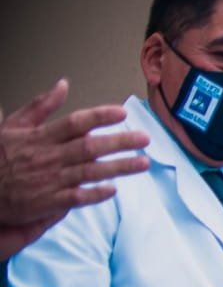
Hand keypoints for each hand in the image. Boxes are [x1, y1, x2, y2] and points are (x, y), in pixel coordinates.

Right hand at [0, 79, 150, 260]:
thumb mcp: (13, 125)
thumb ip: (41, 106)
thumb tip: (63, 85)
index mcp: (40, 137)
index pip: (75, 122)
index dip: (100, 117)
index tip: (122, 113)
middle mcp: (48, 157)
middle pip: (89, 146)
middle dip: (120, 142)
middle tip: (144, 139)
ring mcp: (49, 180)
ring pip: (89, 171)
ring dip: (119, 167)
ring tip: (143, 163)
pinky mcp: (47, 202)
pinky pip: (76, 197)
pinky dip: (95, 193)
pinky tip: (113, 190)